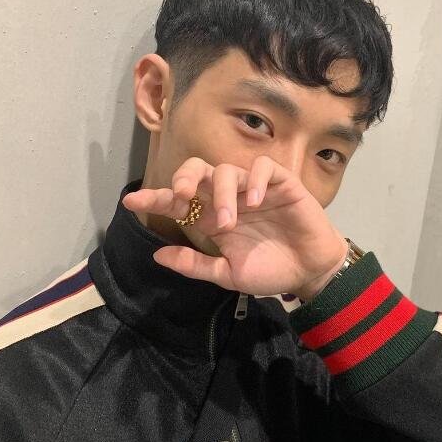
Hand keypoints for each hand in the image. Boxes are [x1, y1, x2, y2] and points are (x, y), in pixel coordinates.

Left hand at [121, 156, 349, 300]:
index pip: (179, 202)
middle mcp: (229, 198)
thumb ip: (195, 265)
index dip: (155, 199)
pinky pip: (263, 168)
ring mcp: (254, 189)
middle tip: (180, 195)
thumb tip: (157, 255)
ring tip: (229, 222)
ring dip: (223, 193)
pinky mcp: (281, 183)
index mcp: (212, 218)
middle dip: (184, 177)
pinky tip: (255, 201)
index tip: (131, 201)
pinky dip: (255, 180)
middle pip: (198, 171)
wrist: (310, 272)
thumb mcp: (228, 274)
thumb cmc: (270, 270)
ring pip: (228, 170)